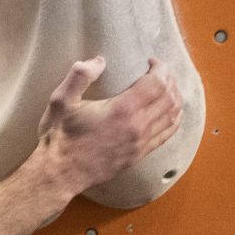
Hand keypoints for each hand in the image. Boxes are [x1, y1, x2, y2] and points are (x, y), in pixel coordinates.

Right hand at [32, 56, 181, 197]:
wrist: (60, 173)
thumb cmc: (60, 136)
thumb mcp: (61, 100)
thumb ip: (79, 76)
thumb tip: (99, 60)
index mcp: (122, 109)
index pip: (157, 82)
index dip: (160, 67)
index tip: (150, 61)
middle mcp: (138, 126)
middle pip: (169, 97)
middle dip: (169, 79)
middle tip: (159, 71)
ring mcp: (141, 143)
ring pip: (172, 115)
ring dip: (175, 97)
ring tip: (166, 87)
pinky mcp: (139, 154)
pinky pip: (167, 134)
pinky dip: (174, 119)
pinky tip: (171, 112)